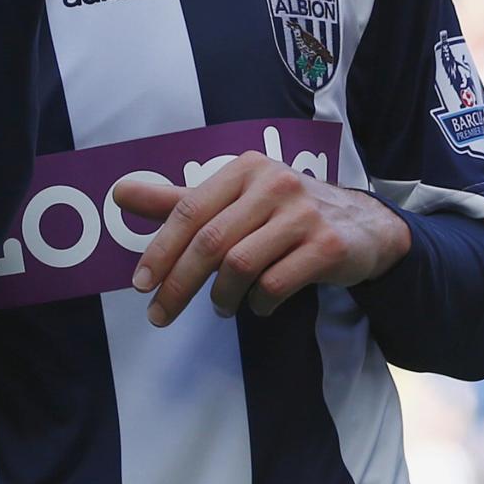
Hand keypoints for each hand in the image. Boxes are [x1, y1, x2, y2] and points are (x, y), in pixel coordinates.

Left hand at [112, 151, 410, 325]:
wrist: (364, 226)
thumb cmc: (285, 213)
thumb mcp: (233, 200)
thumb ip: (178, 201)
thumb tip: (119, 192)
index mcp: (245, 168)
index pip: (189, 209)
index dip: (160, 248)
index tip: (140, 284)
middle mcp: (273, 183)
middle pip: (210, 240)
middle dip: (178, 284)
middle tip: (159, 315)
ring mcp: (303, 213)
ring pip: (240, 264)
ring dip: (221, 296)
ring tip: (221, 307)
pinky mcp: (328, 245)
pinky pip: (276, 283)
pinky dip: (259, 302)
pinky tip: (259, 304)